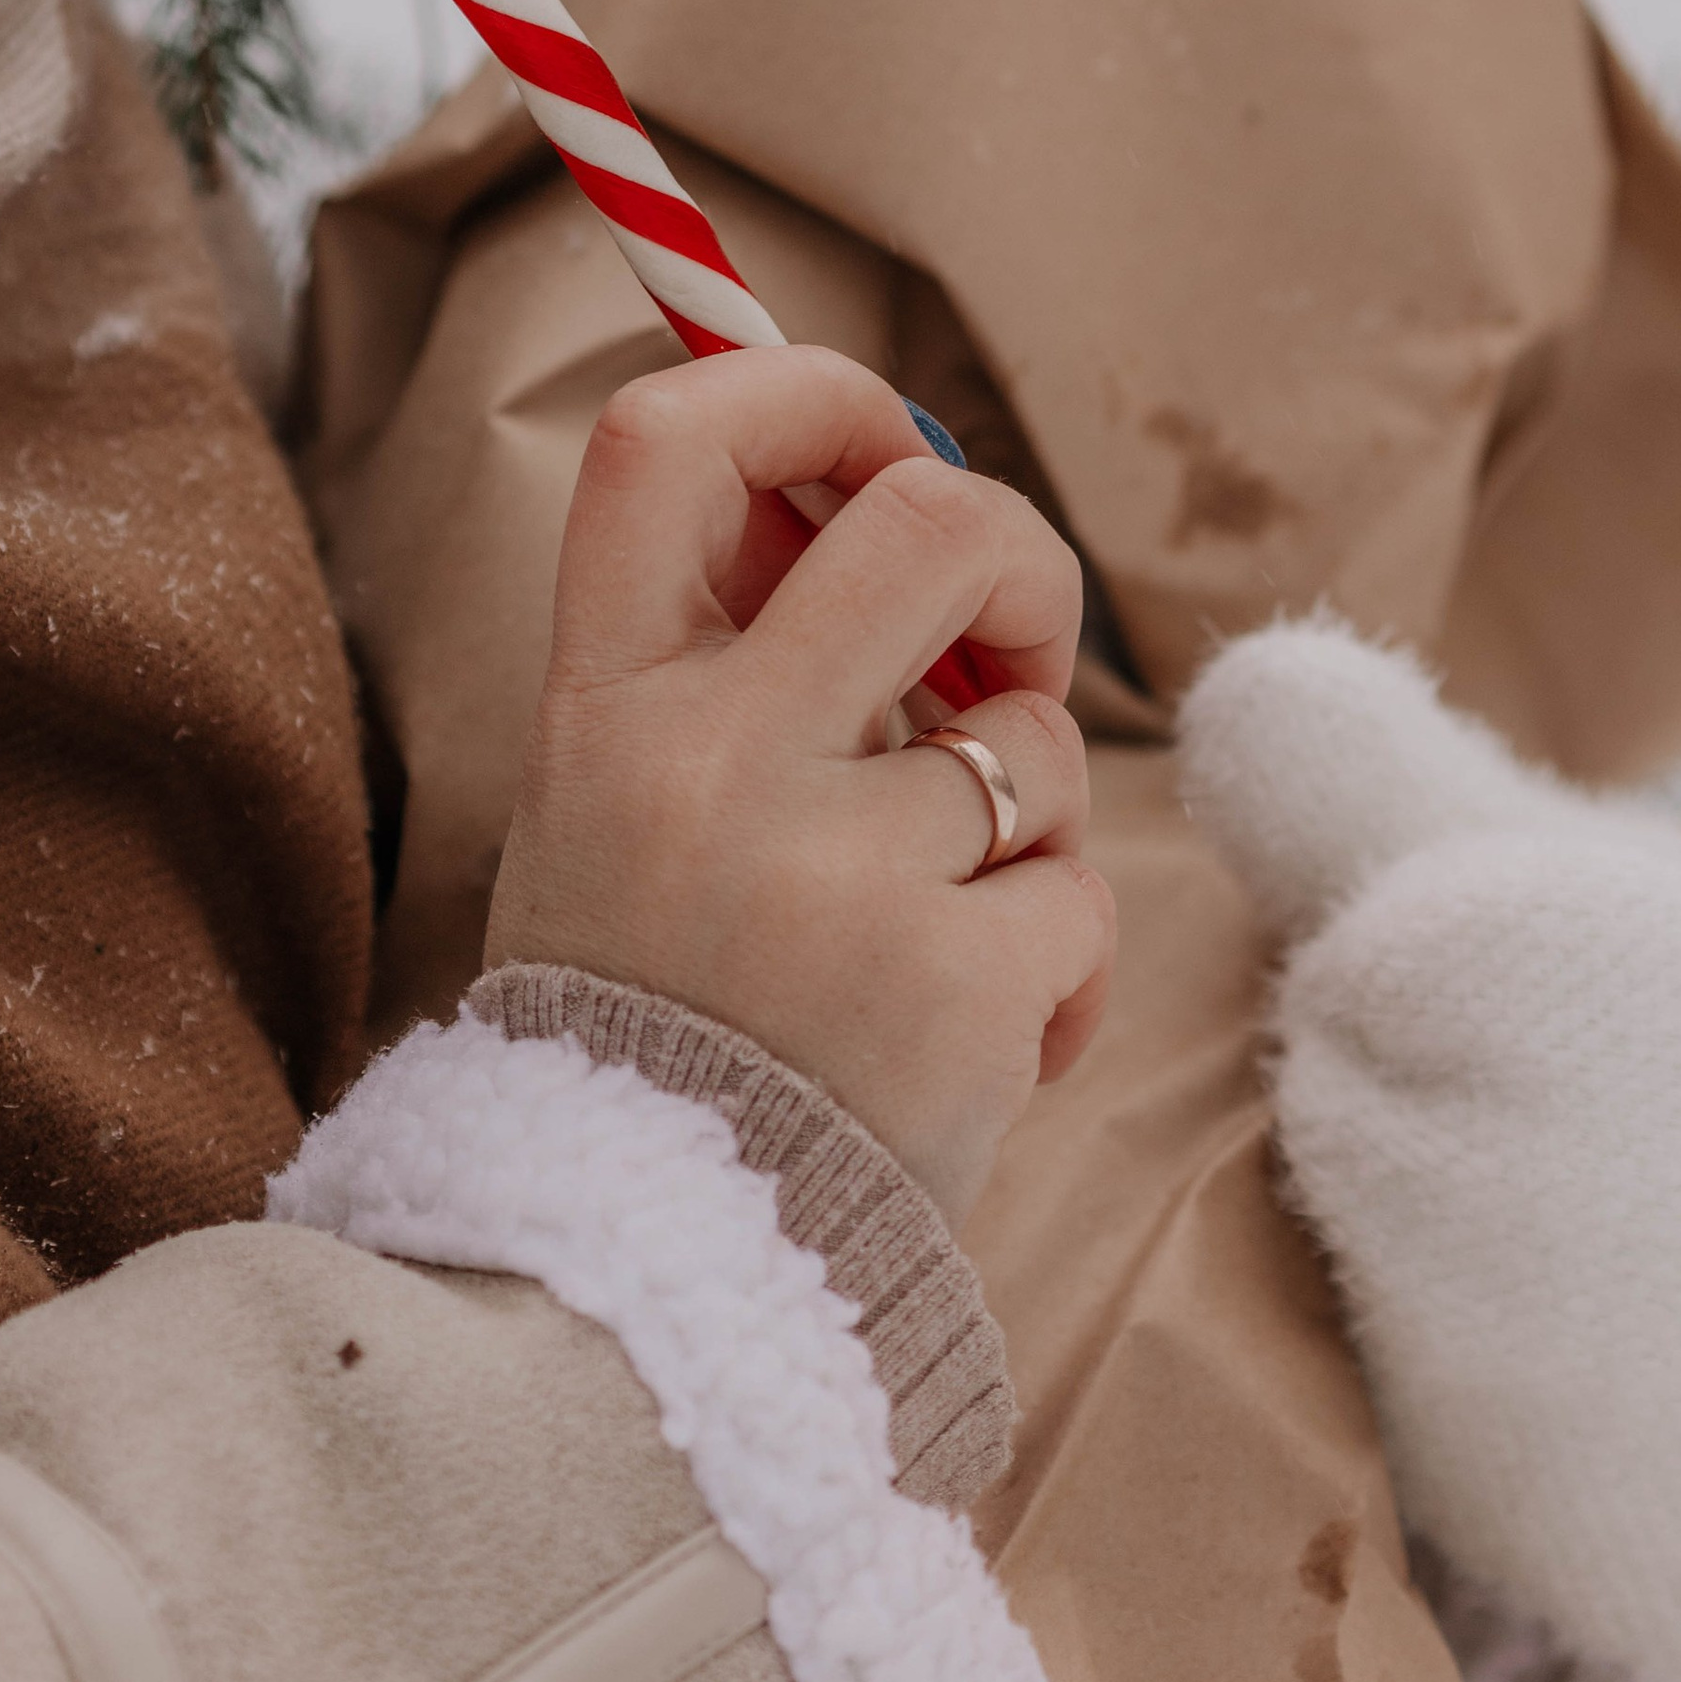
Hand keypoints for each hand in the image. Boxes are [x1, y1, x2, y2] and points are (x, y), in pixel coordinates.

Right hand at [485, 344, 1117, 1226]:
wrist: (630, 1294)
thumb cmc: (654, 1024)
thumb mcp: (616, 812)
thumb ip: (727, 658)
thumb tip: (887, 478)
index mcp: (605, 709)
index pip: (670, 442)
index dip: (804, 387)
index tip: (881, 432)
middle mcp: (707, 767)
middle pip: (929, 521)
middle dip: (1019, 563)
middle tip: (1007, 655)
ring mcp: (831, 877)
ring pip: (1032, 747)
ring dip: (1021, 830)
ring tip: (933, 938)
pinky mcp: (948, 987)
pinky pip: (1075, 903)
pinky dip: (1056, 971)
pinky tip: (975, 1044)